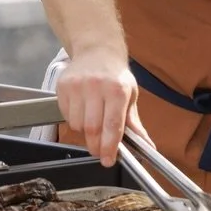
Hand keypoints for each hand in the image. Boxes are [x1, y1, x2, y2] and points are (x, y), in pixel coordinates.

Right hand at [56, 47, 146, 166]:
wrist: (97, 50)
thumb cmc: (115, 76)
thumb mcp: (130, 95)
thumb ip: (135, 124)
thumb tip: (147, 147)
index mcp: (117, 90)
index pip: (112, 125)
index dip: (110, 147)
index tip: (108, 160)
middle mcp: (96, 86)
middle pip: (92, 129)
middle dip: (96, 146)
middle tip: (100, 151)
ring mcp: (77, 86)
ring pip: (77, 125)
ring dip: (85, 132)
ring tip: (93, 121)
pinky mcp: (63, 86)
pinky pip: (66, 116)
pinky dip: (74, 120)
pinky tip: (82, 110)